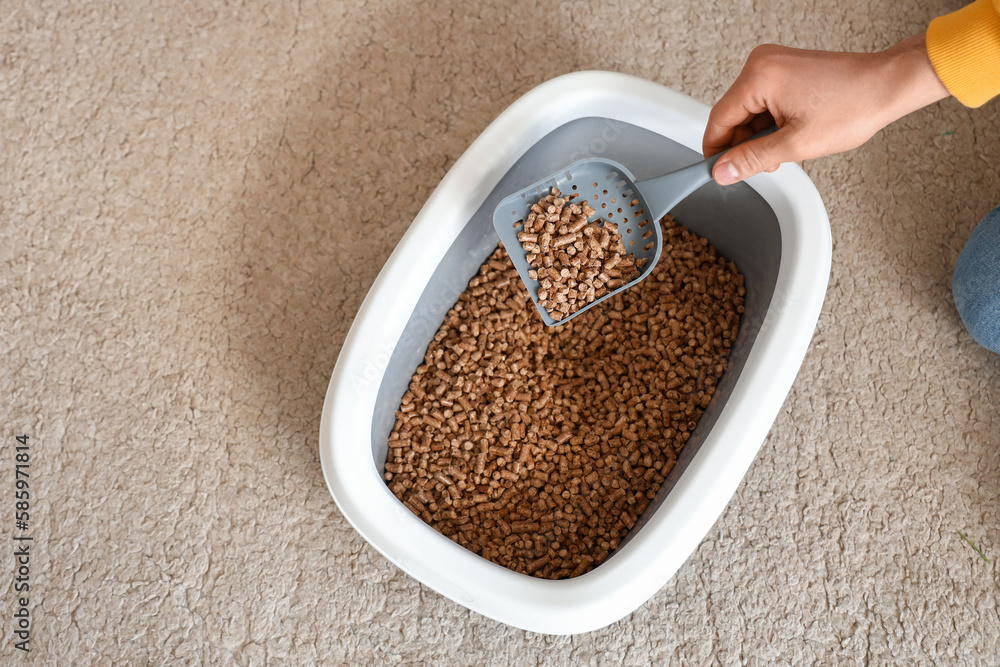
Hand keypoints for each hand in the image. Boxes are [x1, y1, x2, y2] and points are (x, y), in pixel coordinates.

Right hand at [703, 34, 949, 184]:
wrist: (886, 85)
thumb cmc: (853, 105)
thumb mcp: (795, 144)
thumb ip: (752, 159)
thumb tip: (723, 171)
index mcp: (759, 76)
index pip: (718, 120)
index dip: (716, 151)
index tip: (717, 172)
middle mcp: (762, 63)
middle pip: (732, 115)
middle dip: (743, 144)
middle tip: (763, 164)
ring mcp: (773, 64)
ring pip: (748, 111)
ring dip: (759, 135)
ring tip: (786, 147)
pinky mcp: (784, 68)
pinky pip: (762, 101)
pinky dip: (771, 122)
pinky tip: (789, 133)